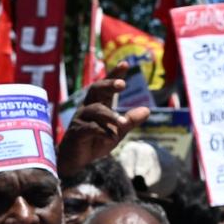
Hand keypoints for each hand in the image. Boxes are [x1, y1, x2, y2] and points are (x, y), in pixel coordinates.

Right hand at [57, 63, 149, 177]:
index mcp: (98, 104)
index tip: (125, 64)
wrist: (76, 160)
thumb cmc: (96, 141)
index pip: (106, 86)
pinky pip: (90, 128)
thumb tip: (147, 110)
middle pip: (95, 89)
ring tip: (123, 124)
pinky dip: (102, 132)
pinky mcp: (77, 132)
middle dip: (108, 84)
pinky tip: (111, 138)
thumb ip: (130, 121)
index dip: (114, 74)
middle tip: (122, 84)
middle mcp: (88, 108)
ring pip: (96, 111)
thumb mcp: (117, 131)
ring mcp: (81, 119)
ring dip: (111, 116)